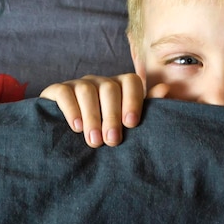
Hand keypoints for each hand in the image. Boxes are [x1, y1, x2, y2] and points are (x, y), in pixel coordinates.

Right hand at [40, 74, 168, 147]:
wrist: (69, 136)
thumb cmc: (106, 130)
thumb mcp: (127, 122)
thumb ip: (146, 107)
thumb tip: (165, 88)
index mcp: (120, 86)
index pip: (131, 81)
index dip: (133, 100)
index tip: (131, 124)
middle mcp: (100, 81)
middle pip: (110, 88)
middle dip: (112, 116)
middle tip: (111, 141)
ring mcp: (78, 84)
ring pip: (87, 90)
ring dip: (92, 117)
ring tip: (94, 141)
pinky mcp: (57, 90)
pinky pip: (64, 92)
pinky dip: (71, 109)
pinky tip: (76, 127)